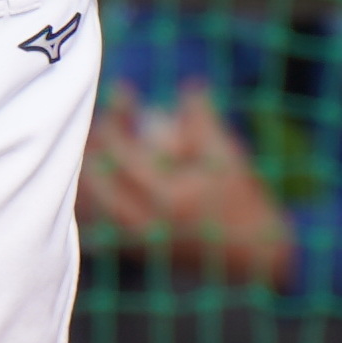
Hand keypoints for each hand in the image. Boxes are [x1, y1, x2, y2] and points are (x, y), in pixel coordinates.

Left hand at [77, 83, 295, 287]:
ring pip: (89, 205)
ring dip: (86, 172)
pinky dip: (90, 201)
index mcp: (169, 199)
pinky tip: (92, 180)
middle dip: (91, 144)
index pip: (123, 154)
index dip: (117, 117)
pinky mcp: (136, 252)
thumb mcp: (229, 157)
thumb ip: (203, 121)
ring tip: (90, 142)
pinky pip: (97, 225)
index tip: (121, 92)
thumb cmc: (244, 201)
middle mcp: (146, 224)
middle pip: (95, 180)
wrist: (255, 257)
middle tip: (98, 119)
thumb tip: (190, 84)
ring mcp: (137, 242)